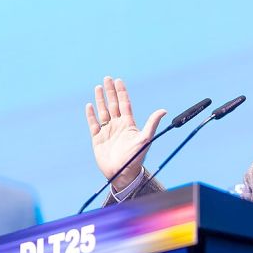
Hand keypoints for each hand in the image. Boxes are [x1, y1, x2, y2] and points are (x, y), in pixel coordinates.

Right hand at [84, 76, 165, 190]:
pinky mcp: (98, 139)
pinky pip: (93, 124)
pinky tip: (89, 106)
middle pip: (113, 104)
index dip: (122, 92)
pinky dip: (91, 115)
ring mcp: (107, 131)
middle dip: (110, 91)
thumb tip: (163, 110)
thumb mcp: (145, 139)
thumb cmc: (136, 158)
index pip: (124, 104)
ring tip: (98, 87)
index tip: (118, 80)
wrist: (123, 174)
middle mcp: (118, 125)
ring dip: (100, 100)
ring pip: (103, 112)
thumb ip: (152, 124)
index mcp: (128, 124)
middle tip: (107, 78)